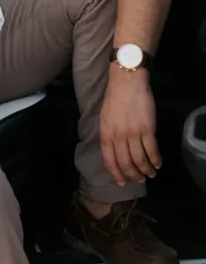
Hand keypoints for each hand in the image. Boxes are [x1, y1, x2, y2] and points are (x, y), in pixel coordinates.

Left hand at [100, 66, 160, 185]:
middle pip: (126, 163)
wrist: (127, 81)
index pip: (109, 160)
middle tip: (140, 179)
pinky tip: (158, 163)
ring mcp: (133, 133)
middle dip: (133, 175)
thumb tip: (115, 151)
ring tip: (151, 174)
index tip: (122, 183)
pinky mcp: (147, 129)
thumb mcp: (105, 117)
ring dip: (146, 170)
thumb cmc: (115, 97)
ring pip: (140, 160)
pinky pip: (152, 151)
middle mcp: (118, 136)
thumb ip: (109, 134)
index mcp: (106, 133)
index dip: (116, 174)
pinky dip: (156, 160)